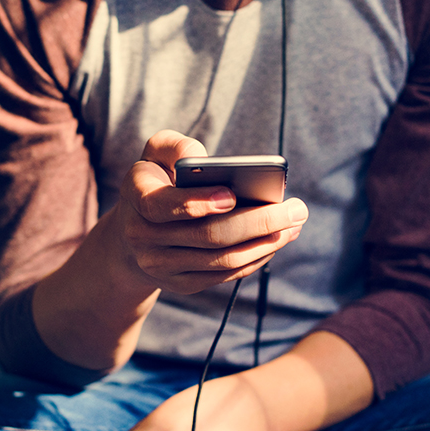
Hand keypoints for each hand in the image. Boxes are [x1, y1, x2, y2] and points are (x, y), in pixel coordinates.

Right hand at [114, 130, 308, 295]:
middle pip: (208, 236)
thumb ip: (175, 146)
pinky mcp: (180, 284)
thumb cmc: (156, 181)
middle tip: (297, 209)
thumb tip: (201, 159)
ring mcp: (161, 266)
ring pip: (222, 260)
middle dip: (258, 222)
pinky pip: (224, 276)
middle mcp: (142, 236)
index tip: (232, 194)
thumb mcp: (156, 153)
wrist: (132, 232)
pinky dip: (255, 258)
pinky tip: (277, 240)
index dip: (198, 202)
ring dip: (265, 243)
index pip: (163, 205)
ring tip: (294, 224)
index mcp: (136, 197)